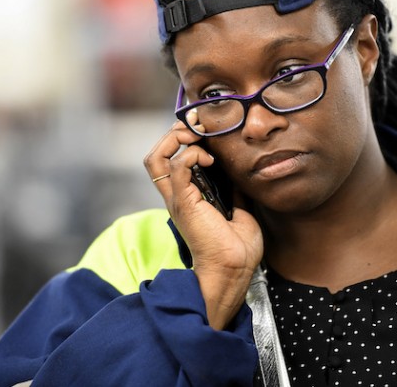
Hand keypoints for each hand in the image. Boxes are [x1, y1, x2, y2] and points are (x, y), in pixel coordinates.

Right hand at [143, 120, 263, 328]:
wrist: (234, 270)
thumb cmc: (237, 249)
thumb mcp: (240, 210)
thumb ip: (235, 190)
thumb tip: (239, 173)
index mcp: (188, 196)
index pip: (170, 158)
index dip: (183, 138)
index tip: (205, 128)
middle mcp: (177, 195)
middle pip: (156, 154)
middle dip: (175, 133)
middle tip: (198, 127)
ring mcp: (178, 198)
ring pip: (155, 157)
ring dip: (174, 138)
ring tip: (195, 135)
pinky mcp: (184, 202)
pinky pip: (177, 166)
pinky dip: (192, 153)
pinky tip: (210, 158)